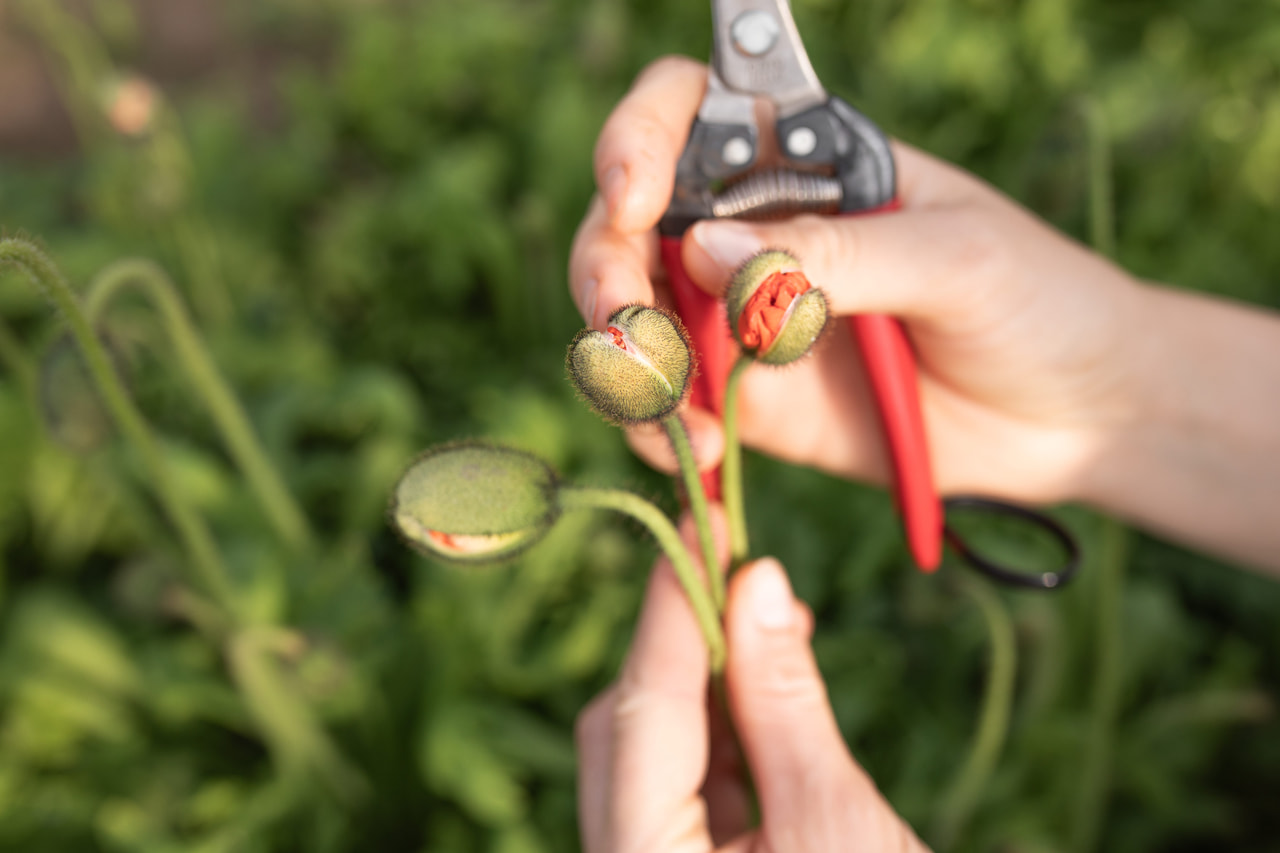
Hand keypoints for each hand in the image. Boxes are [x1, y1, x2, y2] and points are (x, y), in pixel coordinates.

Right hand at [568, 57, 1149, 504]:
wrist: (1082, 418)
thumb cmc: (1041, 303)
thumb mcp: (954, 259)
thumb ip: (836, 254)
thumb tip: (701, 252)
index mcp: (808, 163)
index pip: (687, 115)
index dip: (637, 141)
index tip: (634, 197)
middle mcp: (757, 233)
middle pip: (628, 226)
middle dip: (606, 271)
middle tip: (629, 328)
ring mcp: (745, 319)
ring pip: (632, 321)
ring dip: (624, 365)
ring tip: (675, 416)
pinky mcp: (750, 402)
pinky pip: (672, 407)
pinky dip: (661, 430)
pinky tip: (701, 453)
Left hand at [575, 518, 927, 851]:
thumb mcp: (835, 817)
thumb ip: (783, 698)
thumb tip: (757, 581)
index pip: (639, 710)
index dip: (672, 607)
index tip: (701, 522)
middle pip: (625, 725)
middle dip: (685, 642)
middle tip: (737, 562)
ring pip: (652, 748)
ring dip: (710, 678)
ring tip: (772, 616)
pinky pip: (684, 780)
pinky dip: (725, 726)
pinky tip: (769, 675)